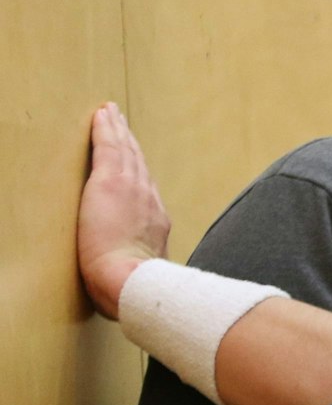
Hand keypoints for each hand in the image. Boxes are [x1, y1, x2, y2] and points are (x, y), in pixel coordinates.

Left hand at [77, 103, 169, 318]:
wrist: (133, 283)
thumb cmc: (136, 289)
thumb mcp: (147, 275)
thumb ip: (144, 267)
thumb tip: (141, 280)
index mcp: (156, 224)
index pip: (146, 191)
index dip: (139, 172)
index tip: (134, 159)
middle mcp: (150, 202)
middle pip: (139, 165)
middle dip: (130, 144)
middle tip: (122, 124)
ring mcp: (133, 190)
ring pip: (126, 152)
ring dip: (118, 131)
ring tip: (111, 114)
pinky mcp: (111, 182)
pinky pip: (109, 147)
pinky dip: (107, 129)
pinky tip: (102, 115)